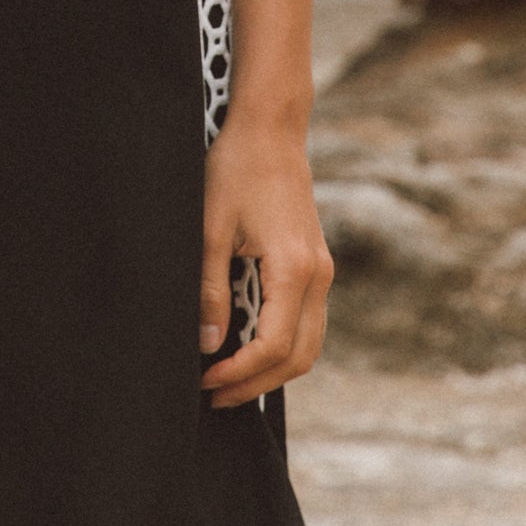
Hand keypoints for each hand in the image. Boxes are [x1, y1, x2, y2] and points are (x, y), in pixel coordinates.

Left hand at [196, 125, 332, 406]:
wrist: (270, 130)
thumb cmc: (235, 170)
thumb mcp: (210, 229)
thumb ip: (210, 290)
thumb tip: (208, 345)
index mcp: (294, 269)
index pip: (273, 348)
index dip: (239, 374)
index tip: (204, 382)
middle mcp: (318, 276)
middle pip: (298, 357)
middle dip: (256, 384)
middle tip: (214, 395)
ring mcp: (321, 271)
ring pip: (307, 344)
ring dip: (270, 369)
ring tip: (226, 378)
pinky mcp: (314, 264)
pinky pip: (305, 321)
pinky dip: (280, 344)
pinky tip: (244, 345)